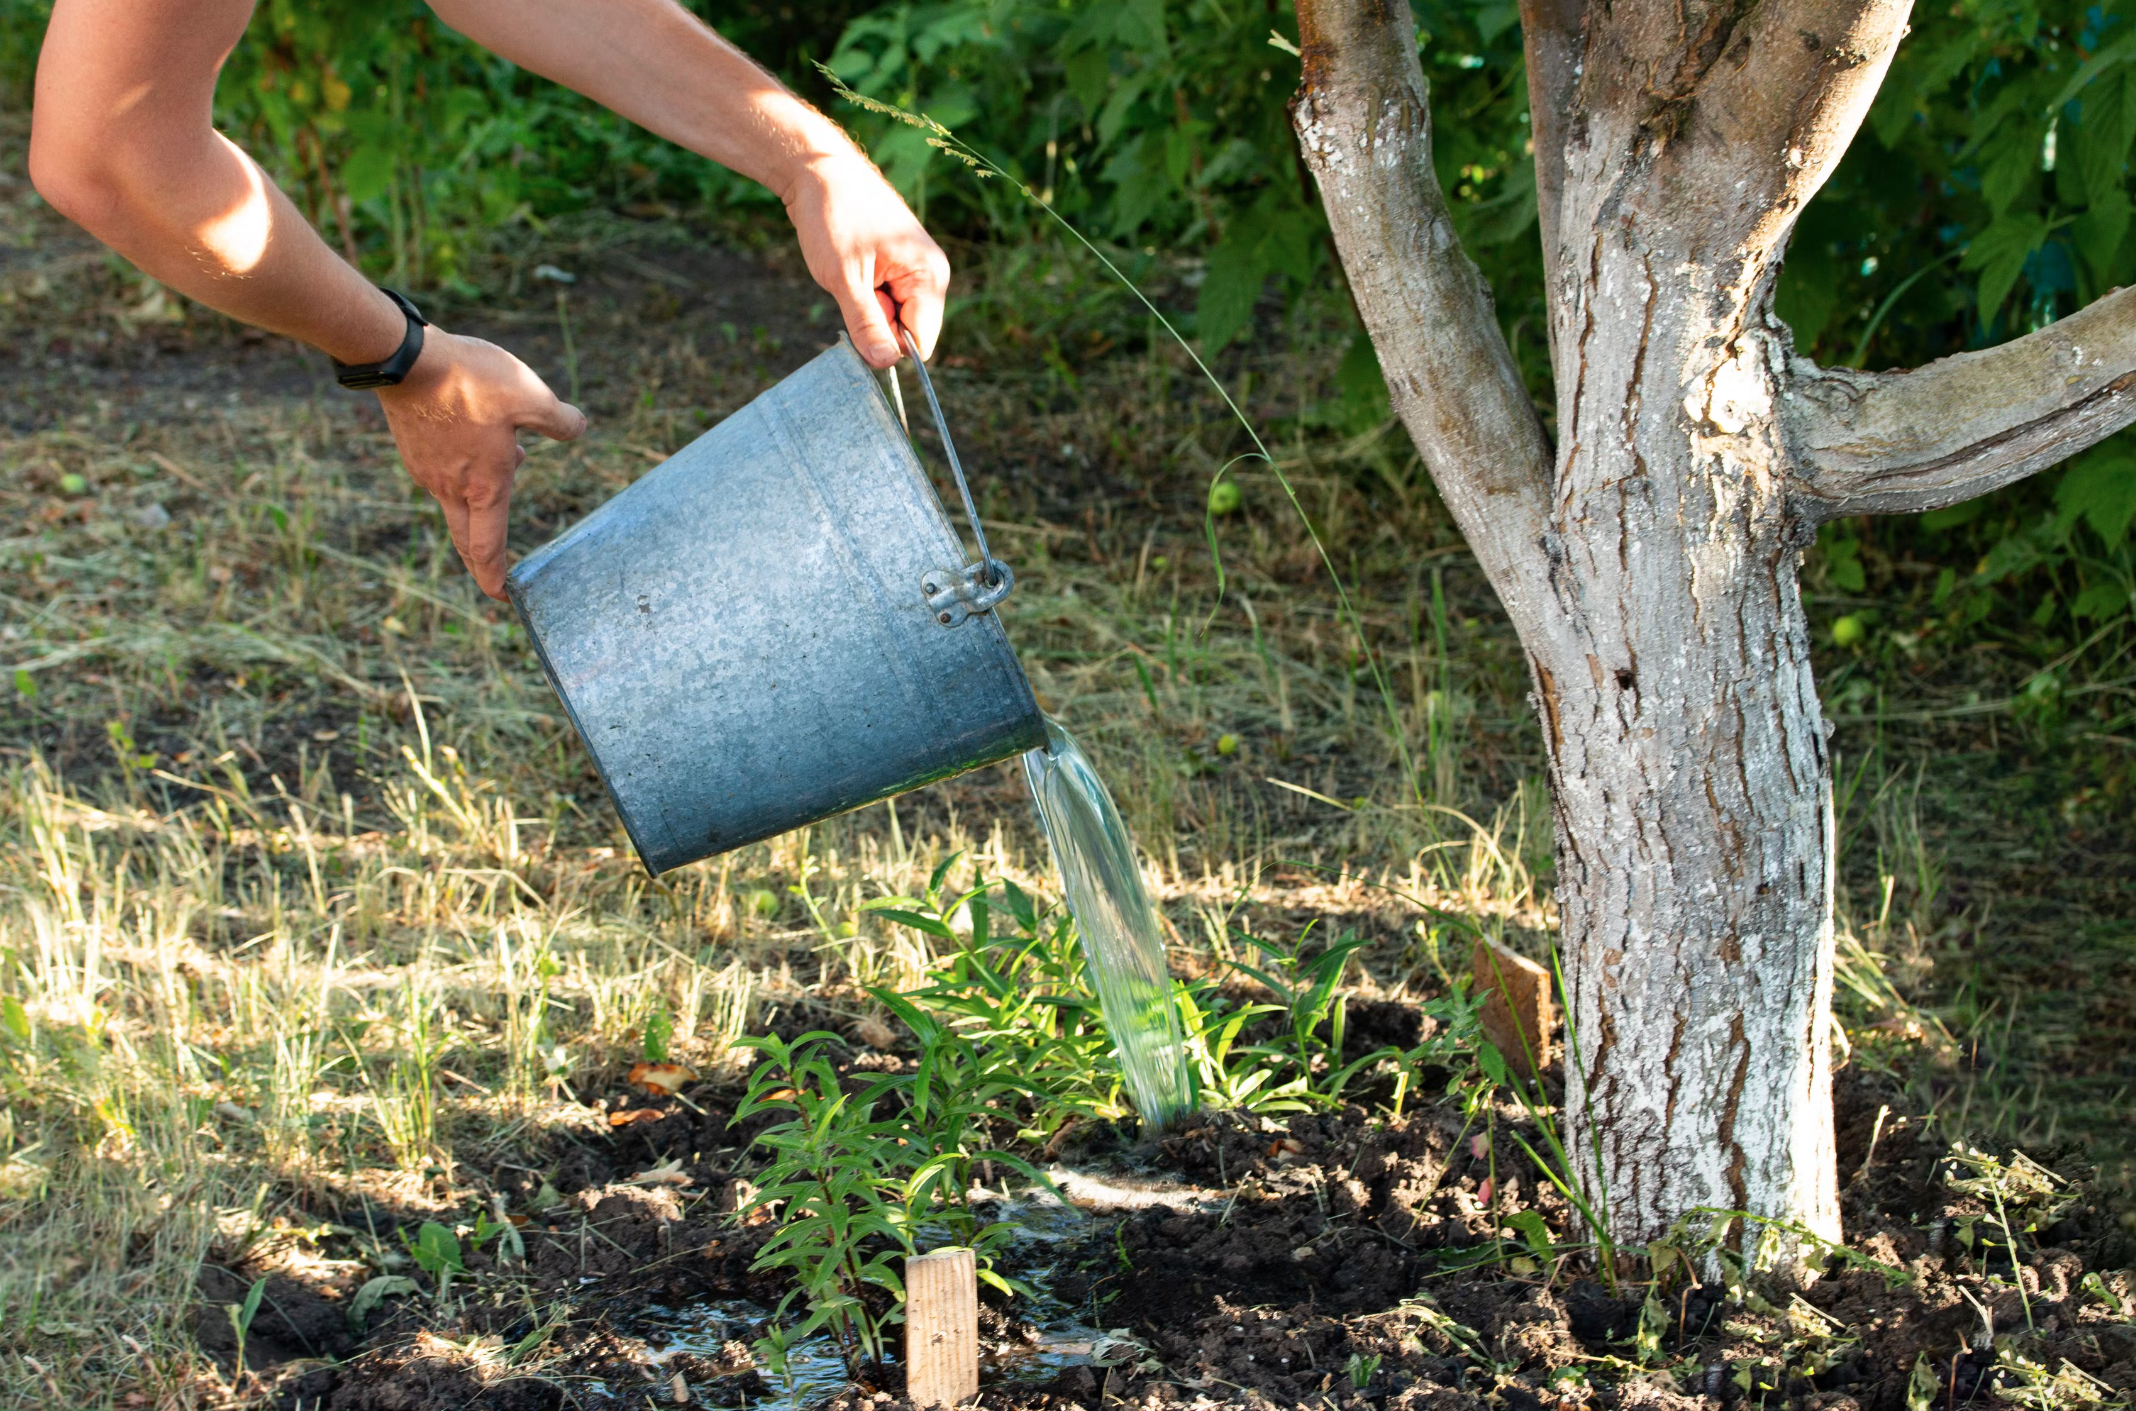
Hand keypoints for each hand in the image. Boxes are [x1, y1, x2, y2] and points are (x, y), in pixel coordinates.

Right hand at [376, 329, 586, 599]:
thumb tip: (578, 428)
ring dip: (484, 497)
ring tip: (515, 458)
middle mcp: (452, 488)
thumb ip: (559, 419)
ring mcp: (427, 470)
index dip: (495, 577)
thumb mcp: (530, 395)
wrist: (403, 359)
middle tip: (493, 581)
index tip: (502, 598)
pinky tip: (483, 438)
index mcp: (484, 487)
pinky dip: (467, 471)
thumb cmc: (469, 381)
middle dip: (482, 563)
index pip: (489, 547)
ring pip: (459, 498)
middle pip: (467, 538)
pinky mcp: (413, 450)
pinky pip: (445, 473)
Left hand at [782, 149, 949, 367]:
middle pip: (907, 331)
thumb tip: (884, 364)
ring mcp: (914, 270)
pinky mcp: (896, 266)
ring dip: (866, 307)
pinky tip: (851, 266)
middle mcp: (930, 275)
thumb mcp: (845, 278)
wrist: (818, 169)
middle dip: (876, 323)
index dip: (888, 344)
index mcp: (929, 276)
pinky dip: (862, 294)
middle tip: (852, 287)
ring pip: (892, 317)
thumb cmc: (834, 215)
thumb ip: (866, 324)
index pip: (920, 341)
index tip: (859, 319)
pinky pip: (883, 300)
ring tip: (850, 271)